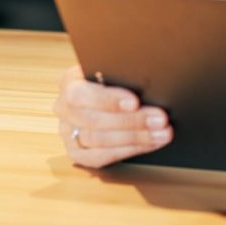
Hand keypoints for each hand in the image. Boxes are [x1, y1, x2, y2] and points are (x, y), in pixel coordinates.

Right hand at [53, 65, 173, 168]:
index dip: (109, 100)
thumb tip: (148, 80)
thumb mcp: (113, 67)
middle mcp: (63, 107)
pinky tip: (151, 144)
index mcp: (69, 81)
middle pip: (95, 121)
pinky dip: (129, 150)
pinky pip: (101, 157)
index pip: (83, 94)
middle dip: (132, 121)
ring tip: (162, 133)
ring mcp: (67, 132)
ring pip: (100, 141)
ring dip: (137, 138)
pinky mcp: (76, 152)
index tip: (135, 102)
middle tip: (161, 119)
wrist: (104, 90)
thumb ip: (122, 73)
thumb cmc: (113, 75)